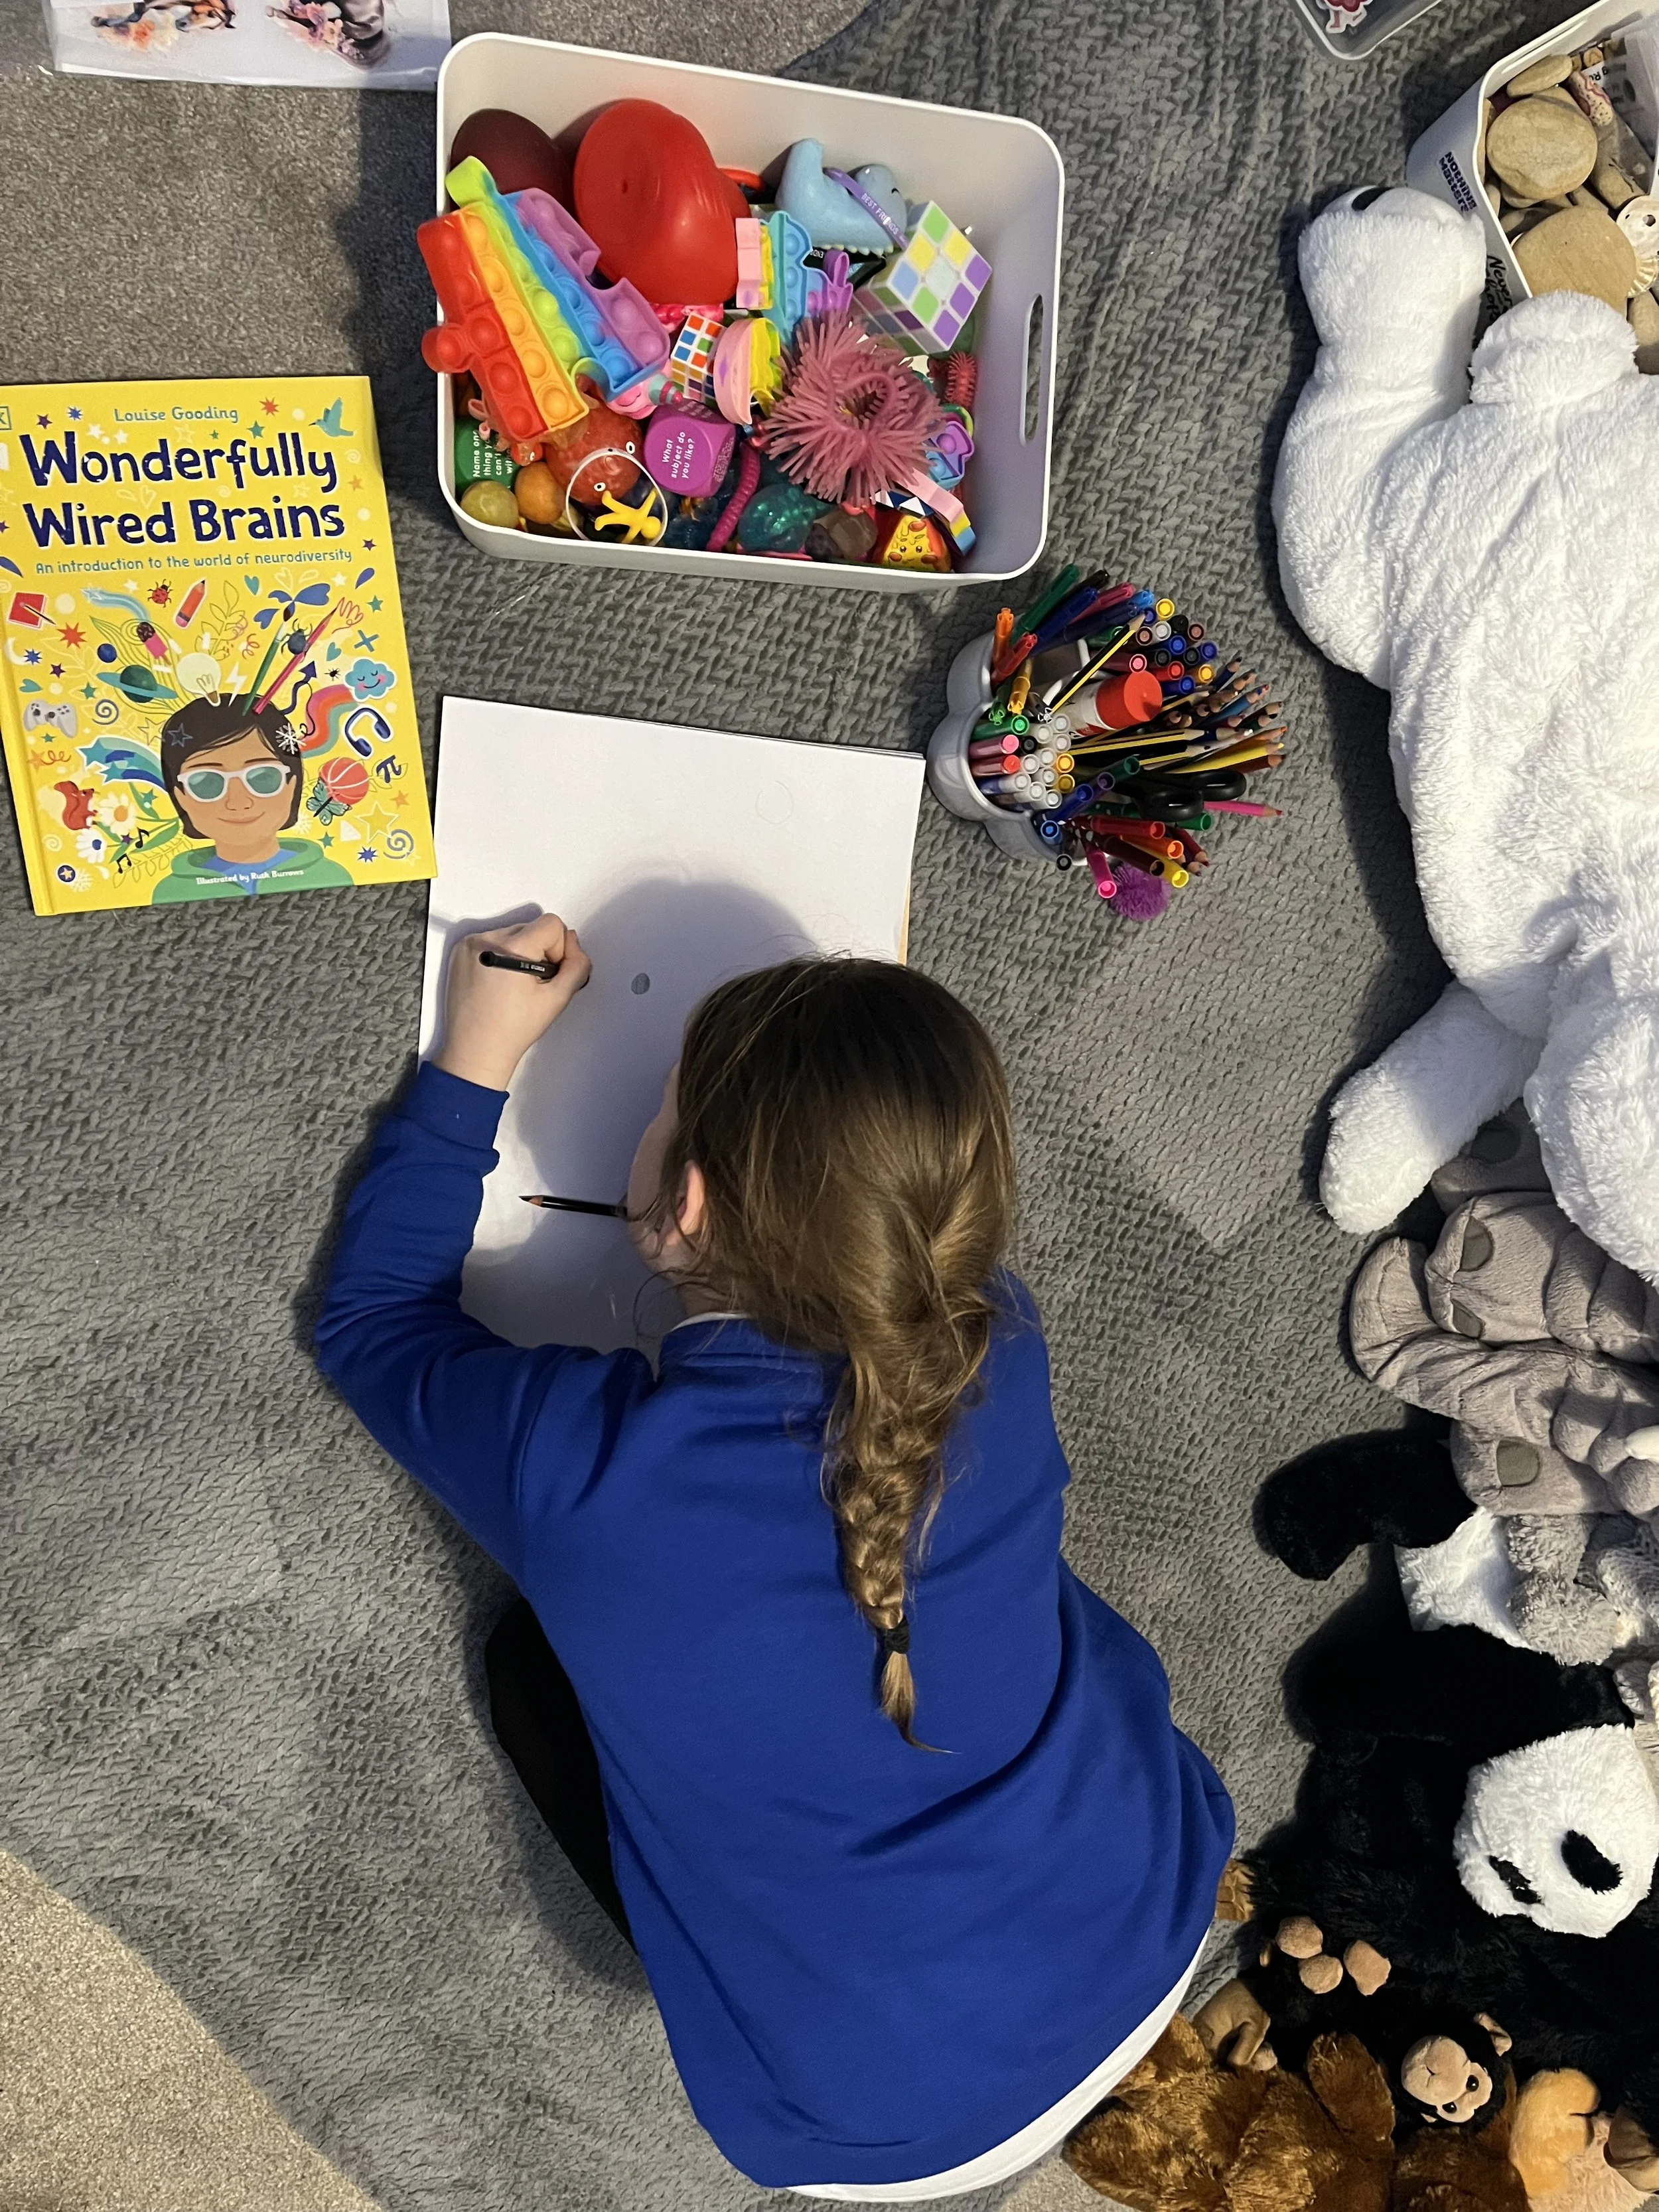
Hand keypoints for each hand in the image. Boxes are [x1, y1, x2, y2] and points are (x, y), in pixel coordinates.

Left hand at [432, 914, 590, 1091]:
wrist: (476, 1050)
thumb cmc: (511, 1031)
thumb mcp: (557, 999)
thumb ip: (577, 965)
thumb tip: (574, 943)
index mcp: (510, 949)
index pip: (551, 924)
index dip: (559, 949)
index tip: (547, 973)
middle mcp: (486, 941)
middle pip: (531, 928)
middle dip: (538, 952)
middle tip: (531, 984)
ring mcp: (469, 945)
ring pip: (512, 934)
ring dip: (519, 954)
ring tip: (513, 985)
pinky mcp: (460, 952)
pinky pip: (491, 941)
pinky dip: (500, 957)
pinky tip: (498, 983)